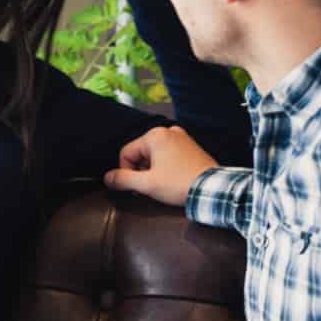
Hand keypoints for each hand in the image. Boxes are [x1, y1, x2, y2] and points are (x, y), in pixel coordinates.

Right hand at [103, 126, 218, 204]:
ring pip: (155, 154)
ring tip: (163, 184)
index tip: (136, 187)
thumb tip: (107, 178)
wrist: (212, 189)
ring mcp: (182, 137)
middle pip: (141, 152)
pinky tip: (173, 179)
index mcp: (155, 135)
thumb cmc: (179, 184)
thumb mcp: (147, 184)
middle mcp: (168, 131)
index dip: (126, 172)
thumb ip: (123, 180)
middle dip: (141, 171)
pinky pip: (169, 154)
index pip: (126, 152)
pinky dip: (166, 166)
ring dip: (153, 170)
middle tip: (150, 187)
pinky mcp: (191, 146)